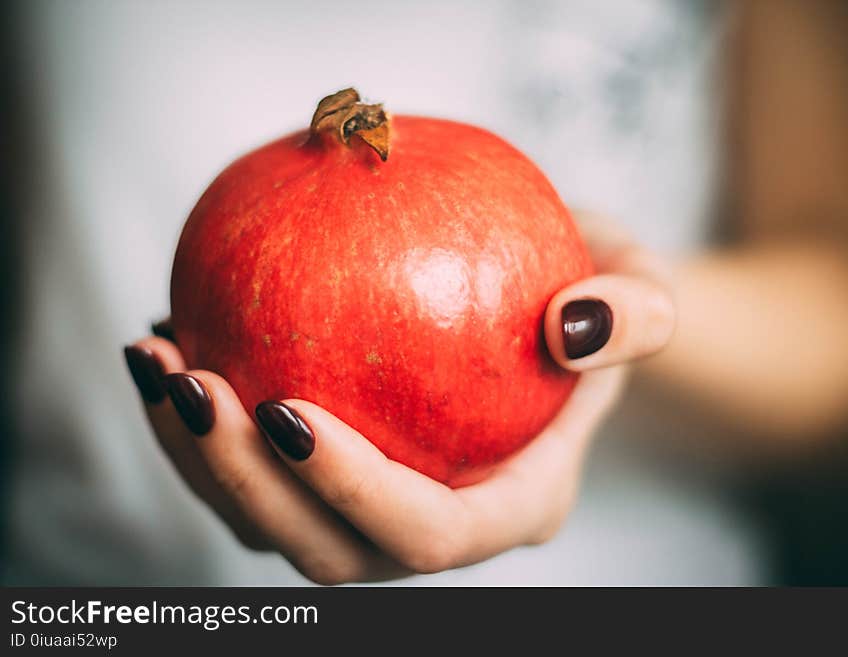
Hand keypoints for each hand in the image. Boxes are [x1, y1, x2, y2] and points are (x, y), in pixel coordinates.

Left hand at [124, 213, 674, 583]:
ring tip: (156, 359)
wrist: (554, 311)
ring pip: (273, 523)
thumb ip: (635, 313)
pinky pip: (255, 470)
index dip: (352, 492)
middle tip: (192, 384)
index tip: (285, 407)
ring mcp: (377, 508)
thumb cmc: (598, 301)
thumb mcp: (642, 289)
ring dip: (197, 458)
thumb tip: (573, 324)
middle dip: (247, 486)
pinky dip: (199, 422)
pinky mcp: (333, 473)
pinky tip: (172, 334)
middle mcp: (436, 526)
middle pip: (330, 551)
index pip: (429, 532)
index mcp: (511, 504)